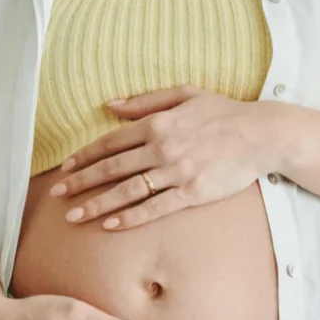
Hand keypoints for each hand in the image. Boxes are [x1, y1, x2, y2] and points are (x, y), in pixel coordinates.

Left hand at [49, 86, 284, 228]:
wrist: (262, 134)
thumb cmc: (224, 112)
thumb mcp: (184, 93)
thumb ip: (144, 100)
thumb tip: (109, 104)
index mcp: (157, 123)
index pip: (111, 142)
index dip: (85, 156)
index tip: (66, 168)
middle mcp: (162, 147)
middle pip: (113, 168)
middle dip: (81, 182)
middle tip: (57, 194)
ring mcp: (177, 172)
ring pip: (128, 190)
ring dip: (98, 204)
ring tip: (75, 217)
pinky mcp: (193, 193)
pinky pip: (155, 207)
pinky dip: (131, 217)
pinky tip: (111, 225)